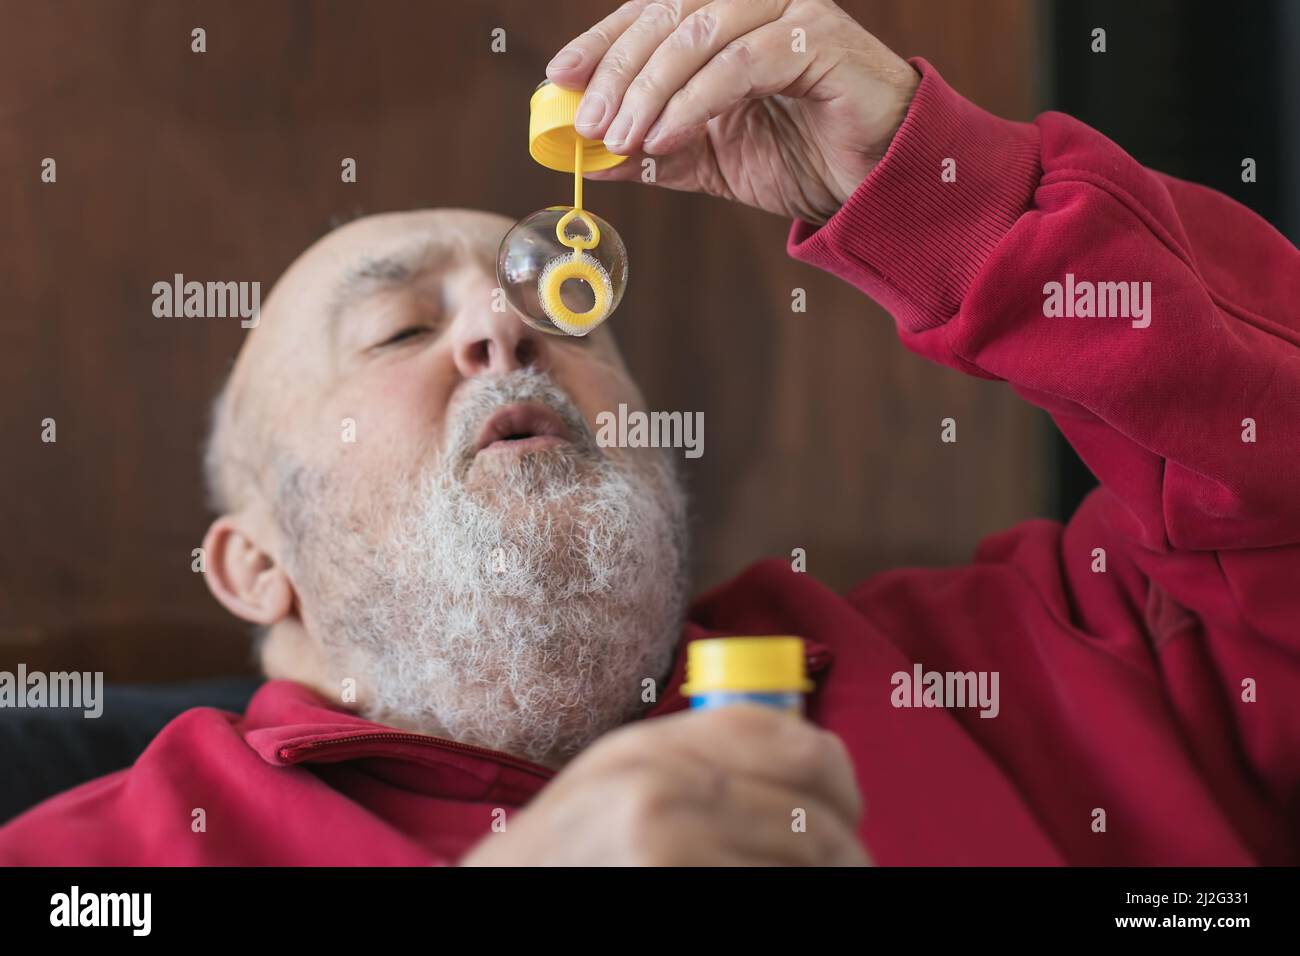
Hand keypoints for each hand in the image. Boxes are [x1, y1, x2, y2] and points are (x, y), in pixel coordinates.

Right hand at [459, 704, 870, 865]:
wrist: (504, 895)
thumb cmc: (564, 855)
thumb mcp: (617, 778)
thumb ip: (694, 759)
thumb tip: (811, 766)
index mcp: (656, 745)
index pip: (791, 740)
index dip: (840, 777)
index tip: (849, 809)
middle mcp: (664, 790)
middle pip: (811, 820)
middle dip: (846, 854)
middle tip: (853, 871)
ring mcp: (668, 850)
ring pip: (800, 870)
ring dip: (823, 883)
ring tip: (821, 886)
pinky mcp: (670, 895)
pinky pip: (766, 894)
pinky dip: (783, 899)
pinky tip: (774, 901)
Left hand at [546, 0, 919, 225]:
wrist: (875, 187)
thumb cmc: (800, 160)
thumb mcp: (709, 159)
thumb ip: (654, 151)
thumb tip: (588, 157)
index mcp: (729, 17)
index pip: (652, 12)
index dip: (603, 40)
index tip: (561, 76)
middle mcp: (759, 1)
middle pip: (668, 15)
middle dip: (619, 71)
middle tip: (588, 123)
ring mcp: (793, 11)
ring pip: (700, 33)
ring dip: (651, 89)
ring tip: (621, 138)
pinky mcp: (821, 39)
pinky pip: (741, 62)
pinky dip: (694, 101)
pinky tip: (664, 135)